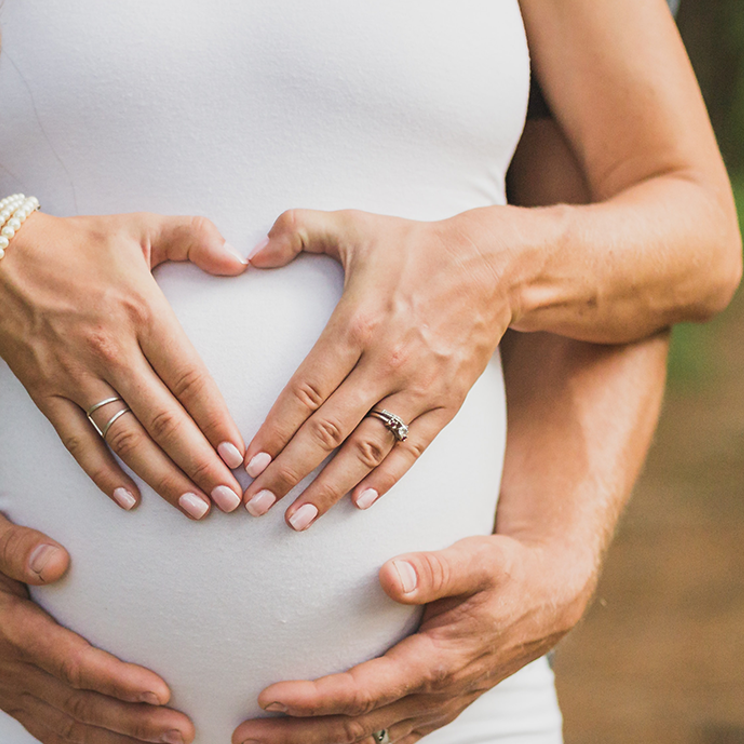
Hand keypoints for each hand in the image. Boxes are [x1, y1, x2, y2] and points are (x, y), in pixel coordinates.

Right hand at [0, 212, 250, 518]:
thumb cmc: (75, 244)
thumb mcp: (139, 227)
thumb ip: (195, 236)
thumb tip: (242, 259)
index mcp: (141, 313)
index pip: (188, 379)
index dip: (216, 421)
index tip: (239, 454)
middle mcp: (109, 351)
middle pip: (163, 420)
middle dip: (200, 465)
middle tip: (230, 499)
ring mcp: (75, 376)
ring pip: (126, 439)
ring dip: (162, 478)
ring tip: (195, 507)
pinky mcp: (45, 391)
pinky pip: (77, 441)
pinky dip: (102, 474)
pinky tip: (129, 500)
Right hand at [0, 499, 195, 743]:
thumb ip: (15, 545)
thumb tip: (59, 561)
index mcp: (5, 629)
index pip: (70, 664)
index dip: (117, 682)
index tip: (161, 692)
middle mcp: (6, 669)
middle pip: (79, 707)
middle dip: (135, 724)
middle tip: (185, 734)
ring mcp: (5, 688)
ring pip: (70, 729)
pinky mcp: (5, 695)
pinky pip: (49, 734)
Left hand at [229, 532, 595, 743]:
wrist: (547, 599)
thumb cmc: (505, 572)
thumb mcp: (478, 558)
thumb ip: (434, 568)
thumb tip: (388, 573)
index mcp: (437, 662)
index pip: (365, 691)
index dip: (314, 699)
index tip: (267, 696)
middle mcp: (433, 698)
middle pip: (353, 730)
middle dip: (294, 738)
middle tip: (240, 738)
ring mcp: (432, 713)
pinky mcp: (430, 715)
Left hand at [239, 207, 523, 526]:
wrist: (496, 265)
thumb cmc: (416, 245)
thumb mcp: (354, 224)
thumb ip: (296, 229)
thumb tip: (250, 252)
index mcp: (357, 325)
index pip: (305, 391)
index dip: (274, 431)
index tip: (248, 461)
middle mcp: (387, 363)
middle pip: (328, 431)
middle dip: (288, 472)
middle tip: (255, 503)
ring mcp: (420, 387)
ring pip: (367, 449)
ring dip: (329, 488)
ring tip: (297, 519)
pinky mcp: (448, 402)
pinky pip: (412, 449)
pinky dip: (385, 479)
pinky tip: (357, 502)